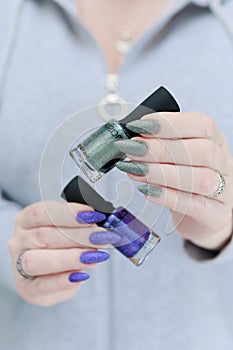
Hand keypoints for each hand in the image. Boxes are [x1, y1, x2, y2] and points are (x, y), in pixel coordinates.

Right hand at [8, 201, 118, 305]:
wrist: (48, 272)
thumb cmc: (60, 243)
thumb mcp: (67, 228)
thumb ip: (80, 225)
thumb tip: (99, 227)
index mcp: (26, 220)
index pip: (42, 212)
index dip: (68, 213)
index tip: (92, 215)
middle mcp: (19, 241)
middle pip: (43, 236)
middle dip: (77, 236)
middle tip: (101, 236)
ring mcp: (18, 266)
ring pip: (36, 260)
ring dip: (70, 258)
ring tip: (95, 256)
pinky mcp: (27, 290)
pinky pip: (42, 286)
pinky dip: (63, 280)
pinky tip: (82, 275)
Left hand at [115, 112, 232, 250]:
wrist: (203, 216)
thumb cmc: (187, 180)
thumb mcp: (179, 156)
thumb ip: (161, 145)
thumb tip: (132, 139)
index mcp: (215, 141)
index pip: (201, 124)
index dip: (170, 123)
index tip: (141, 125)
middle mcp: (223, 163)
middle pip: (201, 151)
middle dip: (161, 149)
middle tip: (132, 149)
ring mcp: (223, 191)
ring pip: (199, 179)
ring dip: (162, 173)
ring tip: (134, 170)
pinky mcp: (215, 215)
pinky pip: (193, 205)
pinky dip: (168, 197)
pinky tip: (147, 191)